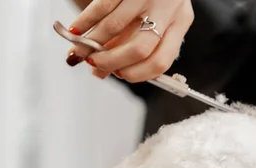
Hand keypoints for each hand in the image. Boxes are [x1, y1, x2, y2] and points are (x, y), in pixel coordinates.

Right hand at [65, 0, 193, 81]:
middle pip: (139, 49)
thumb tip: (99, 72)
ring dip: (93, 43)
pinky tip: (75, 30)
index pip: (160, 62)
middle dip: (112, 62)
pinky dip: (85, 22)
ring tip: (79, 51)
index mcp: (180, 22)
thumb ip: (129, 47)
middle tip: (95, 64)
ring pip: (115, 26)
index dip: (136, 74)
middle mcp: (169, 8)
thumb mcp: (152, 20)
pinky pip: (101, 6)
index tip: (118, 73)